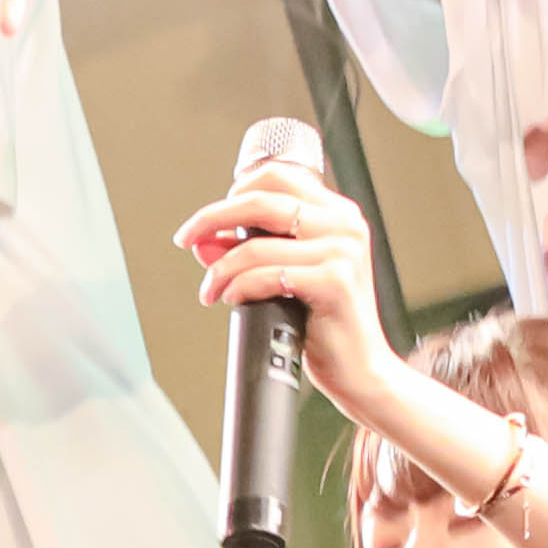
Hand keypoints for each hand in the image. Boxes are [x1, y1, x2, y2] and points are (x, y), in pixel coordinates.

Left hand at [177, 142, 403, 421]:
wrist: (361, 369)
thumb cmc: (327, 324)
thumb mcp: (288, 277)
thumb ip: (251, 252)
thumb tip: (203, 241)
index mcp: (339, 214)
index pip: (278, 177)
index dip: (234, 191)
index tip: (208, 218)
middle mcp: (345, 225)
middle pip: (260, 201)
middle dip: (212, 218)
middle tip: (187, 239)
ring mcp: (342, 251)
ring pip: (255, 245)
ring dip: (220, 269)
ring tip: (210, 289)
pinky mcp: (334, 282)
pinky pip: (266, 275)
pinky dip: (238, 287)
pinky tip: (233, 298)